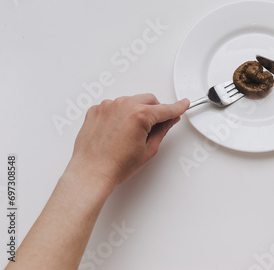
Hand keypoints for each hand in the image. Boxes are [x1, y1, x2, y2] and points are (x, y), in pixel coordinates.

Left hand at [66, 94, 188, 190]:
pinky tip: (118, 132)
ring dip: (137, 112)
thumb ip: (162, 130)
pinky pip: (114, 106)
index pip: (165, 109)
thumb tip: (168, 121)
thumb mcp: (148, 149)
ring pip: (131, 101)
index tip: (183, 104)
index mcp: (139, 115)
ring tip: (131, 134)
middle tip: (156, 127)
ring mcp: (107, 106)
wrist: (90, 173)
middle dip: (155, 111)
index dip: (177, 108)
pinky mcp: (96, 110)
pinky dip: (120, 115)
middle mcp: (123, 105)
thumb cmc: (116, 166)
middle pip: (149, 100)